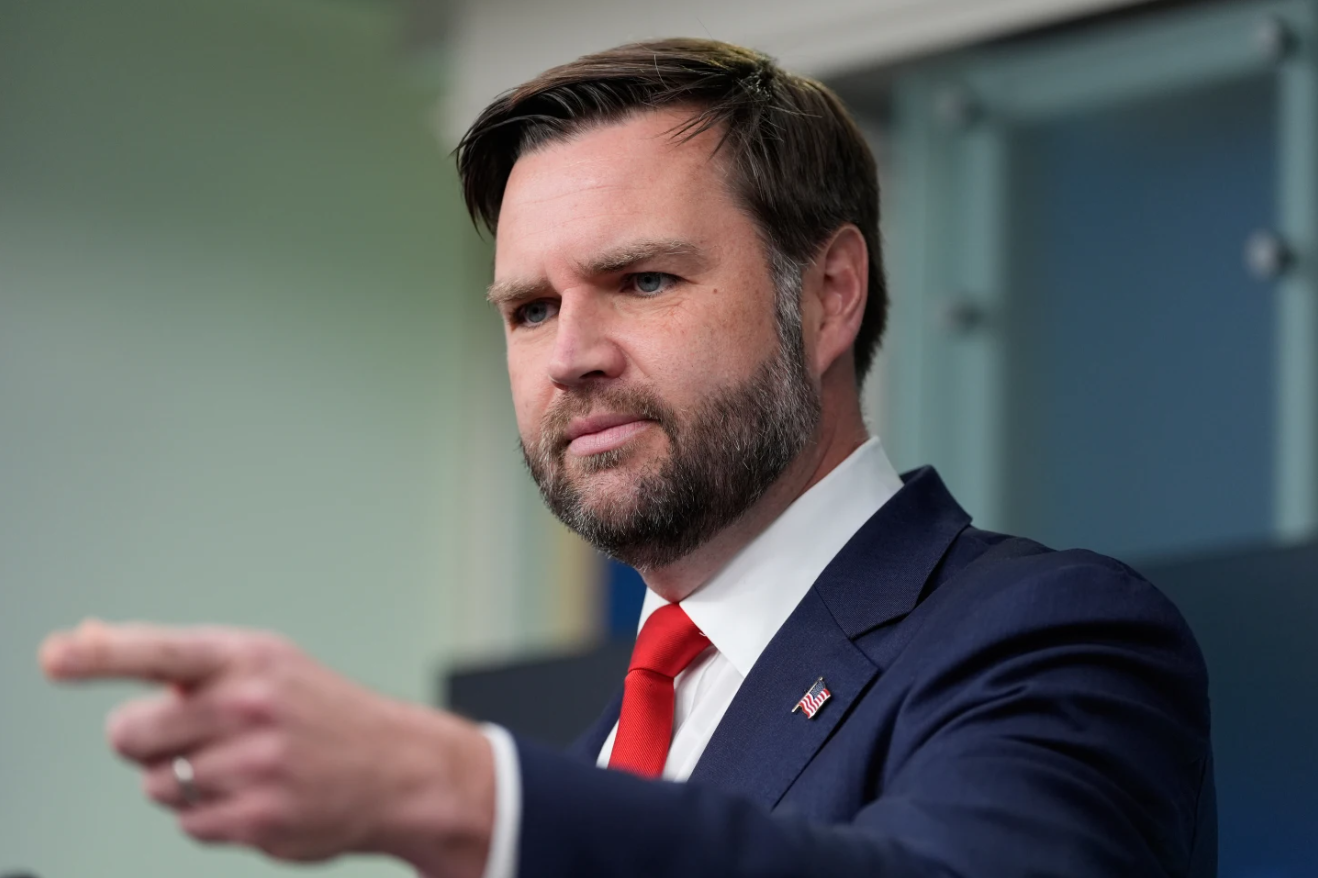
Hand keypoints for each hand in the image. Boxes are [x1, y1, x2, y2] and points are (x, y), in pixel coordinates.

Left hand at [39, 620, 493, 877]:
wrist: (398, 767)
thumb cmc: (317, 709)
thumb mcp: (261, 664)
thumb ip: (173, 659)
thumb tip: (79, 639)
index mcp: (248, 656)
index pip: (160, 650)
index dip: (100, 655)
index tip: (55, 657)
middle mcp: (251, 705)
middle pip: (129, 732)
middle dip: (143, 739)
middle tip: (185, 735)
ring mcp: (257, 764)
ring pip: (156, 783)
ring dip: (184, 781)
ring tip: (242, 767)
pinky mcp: (260, 817)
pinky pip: (186, 823)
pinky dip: (209, 815)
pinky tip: (255, 796)